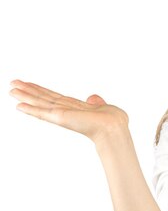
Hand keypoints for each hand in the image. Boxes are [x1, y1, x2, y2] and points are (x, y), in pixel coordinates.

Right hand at [9, 79, 128, 143]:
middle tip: (12, 82)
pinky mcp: (61, 118)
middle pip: (43, 98)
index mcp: (74, 107)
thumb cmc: (113, 121)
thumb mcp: (103, 107)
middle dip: (28, 90)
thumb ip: (96, 102)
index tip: (29, 84)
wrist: (114, 127)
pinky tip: (18, 105)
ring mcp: (61, 114)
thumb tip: (93, 97)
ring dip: (25, 96)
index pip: (53, 96)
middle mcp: (65, 110)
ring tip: (11, 89)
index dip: (41, 90)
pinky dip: (30, 109)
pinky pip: (42, 112)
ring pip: (40, 103)